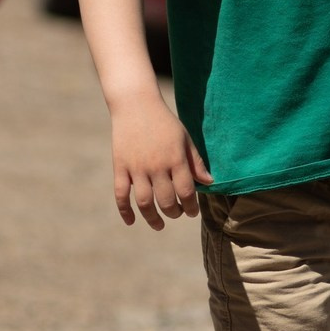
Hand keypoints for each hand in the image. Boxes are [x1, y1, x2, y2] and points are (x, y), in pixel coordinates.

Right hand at [110, 100, 212, 229]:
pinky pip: (121, 194)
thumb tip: (209, 182)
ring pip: (144, 202)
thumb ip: (195, 162)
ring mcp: (136, 168)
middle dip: (174, 213)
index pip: (186, 192)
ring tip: (159, 225)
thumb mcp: (185, 138)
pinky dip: (125, 210)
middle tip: (177, 214)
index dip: (191, 206)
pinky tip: (131, 221)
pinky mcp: (120, 167)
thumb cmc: (165, 122)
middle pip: (166, 200)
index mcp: (175, 159)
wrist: (136, 105)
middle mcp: (156, 166)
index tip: (192, 212)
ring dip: (152, 218)